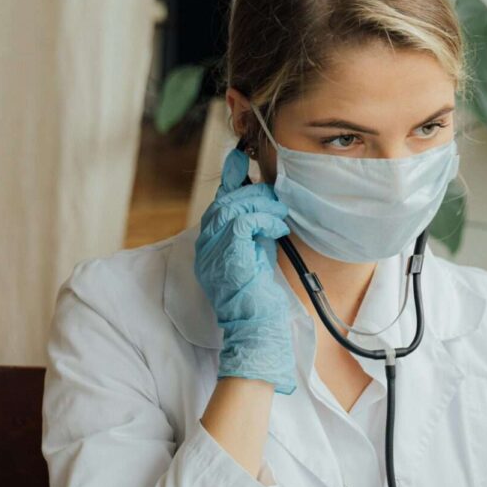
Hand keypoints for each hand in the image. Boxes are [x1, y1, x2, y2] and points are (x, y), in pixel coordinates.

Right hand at [193, 149, 295, 391]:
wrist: (258, 330)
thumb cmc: (262, 300)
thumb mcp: (258, 256)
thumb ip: (256, 231)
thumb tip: (267, 206)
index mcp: (211, 246)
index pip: (218, 204)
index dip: (229, 178)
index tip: (239, 156)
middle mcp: (206, 247)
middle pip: (223, 201)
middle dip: (250, 189)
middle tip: (274, 191)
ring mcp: (213, 251)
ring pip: (231, 207)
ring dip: (261, 204)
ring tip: (280, 213)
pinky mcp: (228, 256)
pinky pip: (242, 221)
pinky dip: (263, 219)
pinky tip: (277, 227)